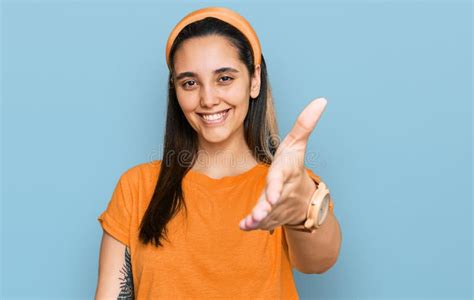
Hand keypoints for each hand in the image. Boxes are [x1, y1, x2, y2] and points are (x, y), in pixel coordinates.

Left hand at [239, 98, 327, 232]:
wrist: (304, 199)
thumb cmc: (295, 167)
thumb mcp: (297, 144)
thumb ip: (304, 124)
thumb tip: (321, 100)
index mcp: (286, 173)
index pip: (280, 179)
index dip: (277, 186)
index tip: (272, 194)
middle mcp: (282, 192)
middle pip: (273, 200)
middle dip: (266, 207)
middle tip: (257, 214)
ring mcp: (276, 206)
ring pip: (267, 214)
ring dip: (257, 219)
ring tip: (248, 223)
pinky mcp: (270, 216)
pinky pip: (261, 223)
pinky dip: (252, 226)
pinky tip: (243, 226)